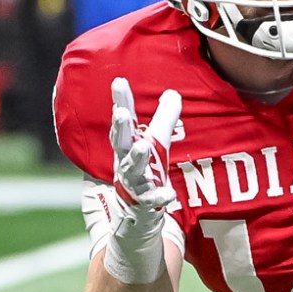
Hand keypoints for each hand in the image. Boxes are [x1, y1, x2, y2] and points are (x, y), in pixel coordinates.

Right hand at [108, 77, 179, 215]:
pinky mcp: (145, 201)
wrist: (137, 210)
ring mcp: (134, 182)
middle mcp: (126, 160)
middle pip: (120, 142)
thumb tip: (173, 93)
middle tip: (120, 113)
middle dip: (120, 128)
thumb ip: (164, 117)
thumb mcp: (156, 140)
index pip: (124, 120)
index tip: (119, 81)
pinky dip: (160, 196)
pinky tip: (170, 194)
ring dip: (137, 157)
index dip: (121, 101)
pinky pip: (152, 199)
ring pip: (132, 169)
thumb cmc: (144, 169)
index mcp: (127, 143)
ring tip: (143, 146)